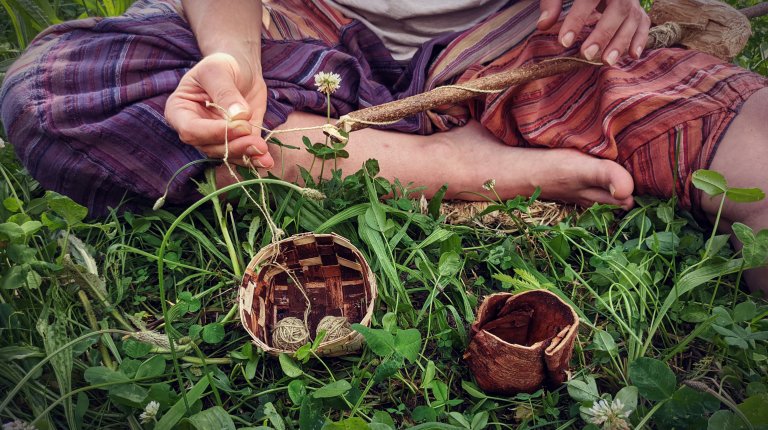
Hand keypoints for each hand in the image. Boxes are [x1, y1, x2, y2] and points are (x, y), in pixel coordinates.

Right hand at [165, 53, 273, 167]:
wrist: (240, 67)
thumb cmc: (221, 64)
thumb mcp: (218, 71)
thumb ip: (225, 92)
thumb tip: (239, 116)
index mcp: (180, 111)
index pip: (191, 130)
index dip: (214, 132)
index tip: (239, 125)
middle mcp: (195, 129)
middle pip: (209, 147)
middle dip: (233, 146)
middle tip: (255, 142)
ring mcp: (215, 138)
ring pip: (227, 154)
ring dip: (245, 154)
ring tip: (262, 150)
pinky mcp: (236, 141)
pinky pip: (243, 154)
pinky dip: (255, 158)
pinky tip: (266, 160)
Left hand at [537, 0, 650, 64]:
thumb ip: (552, 4)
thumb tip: (543, 25)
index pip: (587, 0)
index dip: (576, 21)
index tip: (564, 42)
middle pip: (618, 10)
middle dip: (602, 34)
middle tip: (587, 55)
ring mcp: (632, 0)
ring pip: (633, 19)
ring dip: (621, 42)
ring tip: (606, 61)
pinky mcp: (638, 10)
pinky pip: (644, 23)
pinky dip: (640, 39)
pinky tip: (632, 55)